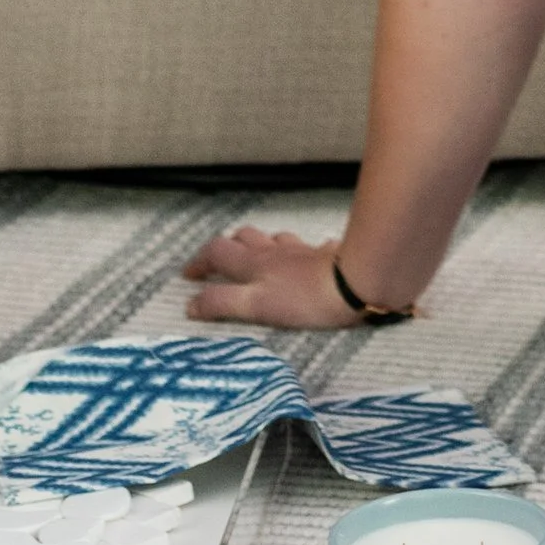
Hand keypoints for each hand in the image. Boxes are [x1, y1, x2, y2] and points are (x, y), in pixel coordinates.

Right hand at [183, 225, 362, 328]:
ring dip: (260, 244)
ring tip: (256, 256)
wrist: (355, 283)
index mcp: (253, 264)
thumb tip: (191, 304)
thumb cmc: (304, 299)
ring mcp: (301, 251)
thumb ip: (222, 303)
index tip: (189, 275)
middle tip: (218, 263)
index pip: (217, 252)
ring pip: (273, 239)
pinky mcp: (326, 255)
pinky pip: (308, 248)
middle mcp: (274, 252)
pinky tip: (306, 257)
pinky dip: (299, 251)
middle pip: (244, 239)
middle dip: (227, 247)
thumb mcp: (256, 306)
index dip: (199, 261)